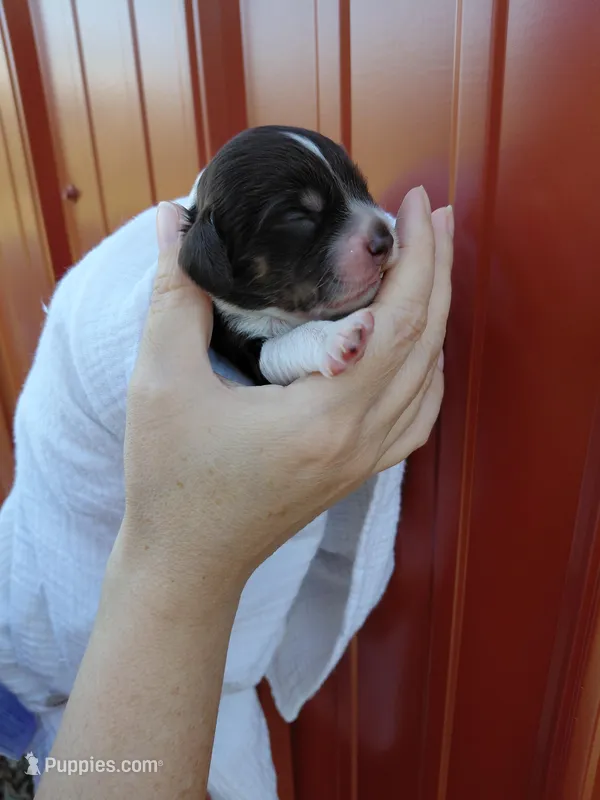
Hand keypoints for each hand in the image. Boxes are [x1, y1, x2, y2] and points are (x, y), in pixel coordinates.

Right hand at [118, 187, 452, 600]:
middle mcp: (360, 439)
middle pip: (427, 342)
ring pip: (431, 379)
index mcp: (325, 415)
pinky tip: (417, 348)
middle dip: (439, 269)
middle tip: (438, 214)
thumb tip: (172, 223)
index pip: (398, 319)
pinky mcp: (356, 471)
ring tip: (430, 267)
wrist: (187, 563)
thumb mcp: (161, 382)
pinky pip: (417, 416)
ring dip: (438, 316)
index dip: (418, 255)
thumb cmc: (172, 483)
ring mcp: (365, 460)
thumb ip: (173, 296)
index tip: (419, 202)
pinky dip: (429, 371)